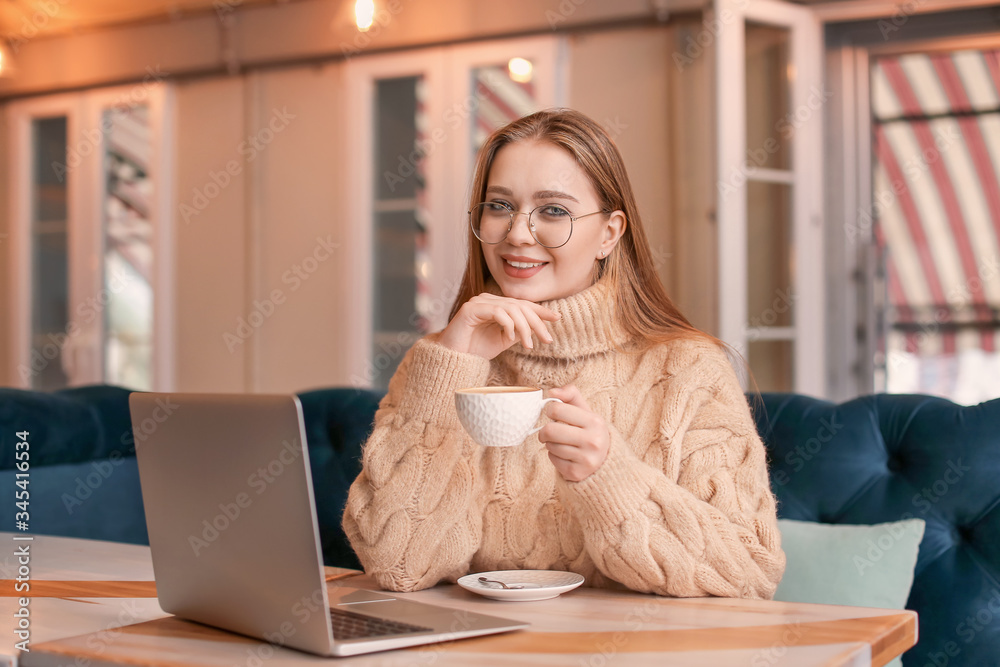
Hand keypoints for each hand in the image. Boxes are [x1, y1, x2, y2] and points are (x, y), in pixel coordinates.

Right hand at [438, 293, 559, 359]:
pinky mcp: (471, 309)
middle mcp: (487, 299)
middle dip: (537, 322)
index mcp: (496, 305)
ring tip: (529, 345)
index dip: (540, 310)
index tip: (557, 318)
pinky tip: (511, 337)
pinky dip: (508, 324)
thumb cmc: (475, 350)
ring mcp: (478, 302)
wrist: (453, 359)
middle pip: (520, 305)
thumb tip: (538, 326)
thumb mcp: (503, 340)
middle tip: (547, 339)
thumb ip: (518, 331)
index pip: (522, 304)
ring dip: (524, 327)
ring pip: (511, 308)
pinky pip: (497, 311)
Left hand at [538, 384, 609, 481]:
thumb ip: (571, 395)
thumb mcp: (585, 411)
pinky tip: (564, 455)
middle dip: (544, 430)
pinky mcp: (576, 473)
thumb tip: (552, 392)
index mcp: (595, 421)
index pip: (557, 409)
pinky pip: (552, 459)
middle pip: (550, 430)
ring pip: (550, 446)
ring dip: (550, 444)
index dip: (550, 410)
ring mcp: (586, 459)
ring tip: (561, 443)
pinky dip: (553, 456)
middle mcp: (593, 441)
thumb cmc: (589, 431)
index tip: (553, 414)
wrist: (604, 462)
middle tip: (548, 431)